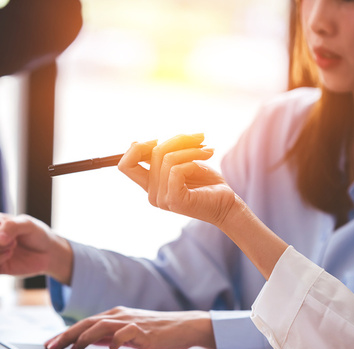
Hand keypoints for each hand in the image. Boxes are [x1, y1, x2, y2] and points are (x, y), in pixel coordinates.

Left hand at [45, 307, 214, 348]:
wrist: (183, 326)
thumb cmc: (156, 331)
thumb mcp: (128, 333)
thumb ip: (110, 335)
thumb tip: (89, 343)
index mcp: (114, 315)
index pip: (84, 323)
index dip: (65, 333)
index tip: (50, 344)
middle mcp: (119, 315)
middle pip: (87, 323)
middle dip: (66, 336)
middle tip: (51, 348)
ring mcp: (130, 321)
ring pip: (100, 326)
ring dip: (84, 339)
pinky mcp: (143, 329)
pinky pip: (125, 333)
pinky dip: (115, 340)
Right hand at [119, 134, 236, 226]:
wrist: (227, 204)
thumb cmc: (208, 183)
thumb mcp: (182, 163)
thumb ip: (163, 155)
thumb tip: (135, 142)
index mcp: (150, 186)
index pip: (125, 165)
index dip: (137, 148)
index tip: (158, 140)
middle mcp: (152, 195)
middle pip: (150, 154)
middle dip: (175, 139)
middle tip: (199, 138)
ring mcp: (162, 199)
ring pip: (167, 159)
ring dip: (191, 149)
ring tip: (208, 151)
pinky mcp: (174, 200)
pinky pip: (176, 169)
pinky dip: (193, 161)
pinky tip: (205, 165)